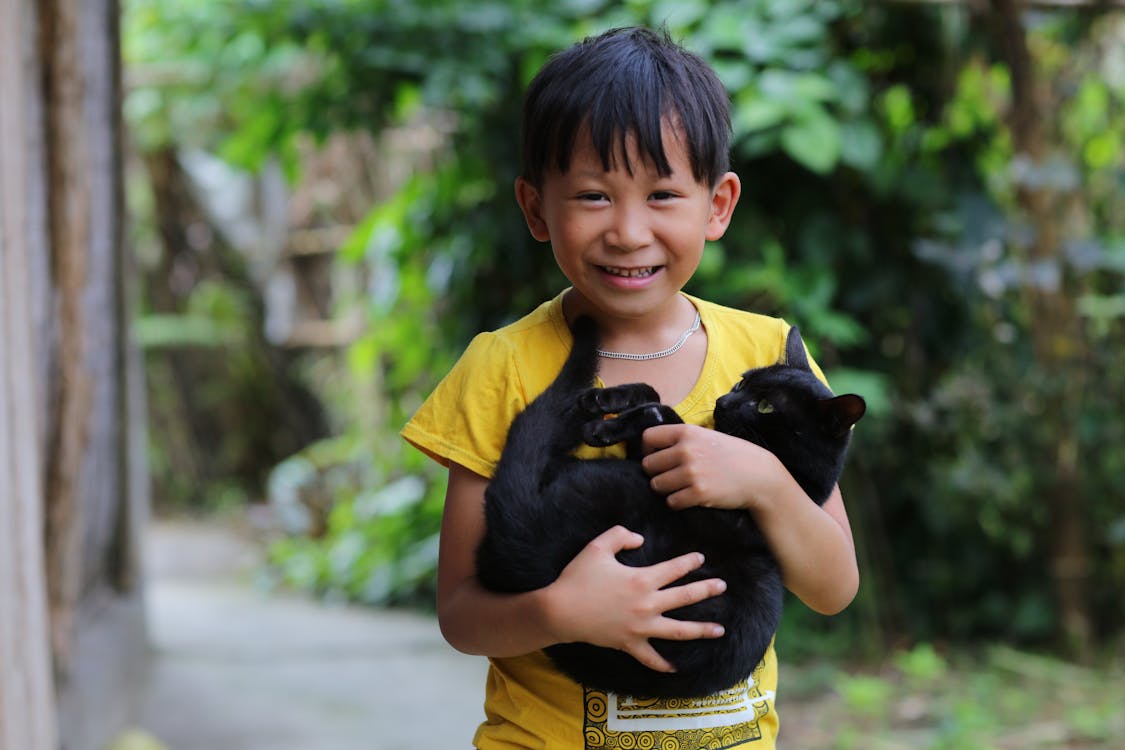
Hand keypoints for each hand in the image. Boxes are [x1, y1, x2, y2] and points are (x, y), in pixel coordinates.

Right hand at [544, 525, 726, 672]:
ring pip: (678, 630)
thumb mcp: (597, 547)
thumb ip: (621, 536)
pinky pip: (650, 657)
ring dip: (700, 630)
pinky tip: (676, 668)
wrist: (560, 611)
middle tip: (722, 586)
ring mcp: (640, 627)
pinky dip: (663, 664)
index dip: (690, 562)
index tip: (701, 559)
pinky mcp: (629, 643)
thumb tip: (640, 539)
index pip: (674, 569)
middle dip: (706, 590)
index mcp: (642, 579)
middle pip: (684, 597)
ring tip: (720, 630)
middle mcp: (647, 604)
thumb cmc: (577, 577)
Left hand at [640, 423, 785, 510]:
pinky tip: (688, 497)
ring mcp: (691, 472)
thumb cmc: (733, 454)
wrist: (759, 475)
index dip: (647, 449)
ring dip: (665, 489)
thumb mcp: (707, 436)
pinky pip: (671, 501)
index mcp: (687, 432)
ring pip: (656, 485)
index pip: (648, 437)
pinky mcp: (698, 493)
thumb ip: (683, 439)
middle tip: (669, 476)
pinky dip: (677, 502)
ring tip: (680, 487)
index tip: (656, 457)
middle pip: (648, 465)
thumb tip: (654, 447)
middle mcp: (686, 450)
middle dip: (655, 472)